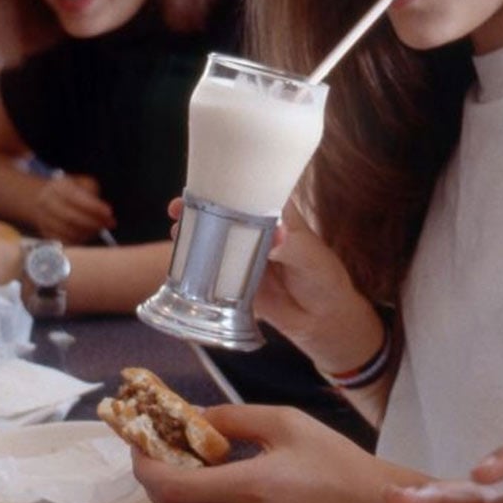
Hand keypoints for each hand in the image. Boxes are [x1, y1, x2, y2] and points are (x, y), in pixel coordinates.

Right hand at [34, 173, 114, 242]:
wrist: (41, 198)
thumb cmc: (68, 192)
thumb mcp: (81, 184)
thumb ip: (93, 193)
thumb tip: (104, 212)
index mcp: (59, 187)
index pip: (77, 198)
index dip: (94, 207)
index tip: (109, 213)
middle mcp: (48, 202)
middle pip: (72, 217)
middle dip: (94, 222)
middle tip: (109, 224)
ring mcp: (45, 219)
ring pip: (68, 231)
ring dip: (88, 233)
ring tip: (99, 229)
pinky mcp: (46, 233)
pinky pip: (64, 241)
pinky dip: (78, 240)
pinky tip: (87, 235)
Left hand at [133, 403, 419, 502]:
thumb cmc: (337, 462)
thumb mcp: (287, 422)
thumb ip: (234, 419)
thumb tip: (194, 419)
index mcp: (251, 487)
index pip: (173, 487)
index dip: (145, 466)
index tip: (140, 443)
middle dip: (151, 483)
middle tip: (154, 453)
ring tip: (179, 472)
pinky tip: (206, 494)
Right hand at [166, 198, 376, 374]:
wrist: (321, 321)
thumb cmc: (324, 280)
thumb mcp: (312, 259)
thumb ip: (292, 247)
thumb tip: (274, 236)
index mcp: (278, 216)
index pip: (252, 191)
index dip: (228, 184)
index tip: (207, 181)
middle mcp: (257, 231)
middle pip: (226, 213)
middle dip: (202, 207)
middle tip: (180, 207)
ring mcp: (244, 254)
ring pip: (215, 238)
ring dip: (195, 233)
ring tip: (177, 232)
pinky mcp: (235, 279)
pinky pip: (213, 268)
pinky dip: (196, 264)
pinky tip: (181, 261)